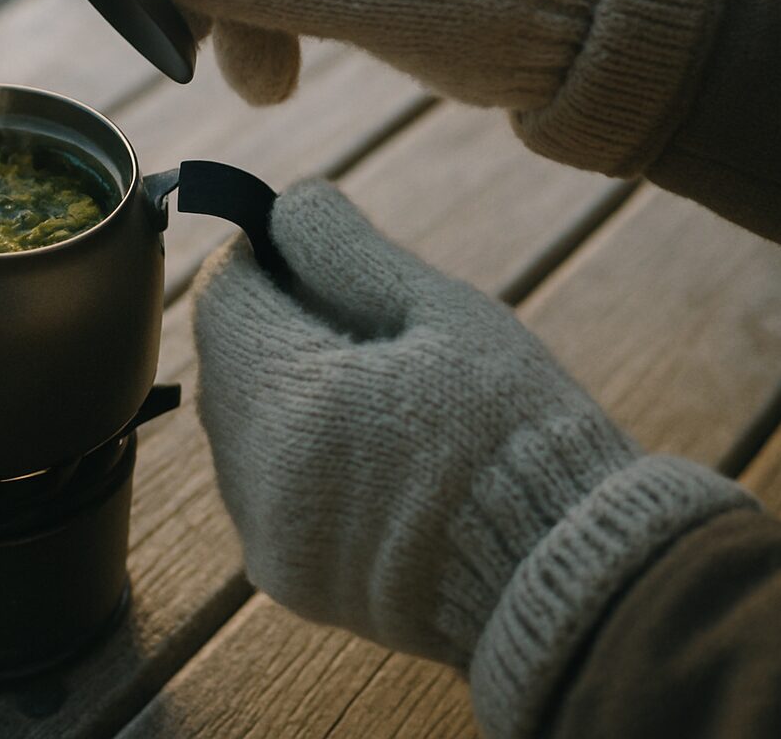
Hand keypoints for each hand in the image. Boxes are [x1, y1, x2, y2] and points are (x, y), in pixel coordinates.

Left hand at [191, 179, 751, 735]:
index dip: (260, 261)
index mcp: (295, 400)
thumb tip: (288, 203)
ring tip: (377, 399)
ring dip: (282, 394)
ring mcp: (266, 533)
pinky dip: (293, 460)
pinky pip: (258, 491)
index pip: (221, 297)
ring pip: (236, 427)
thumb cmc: (514, 432)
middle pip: (224, 362)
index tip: (309, 255)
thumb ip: (348, 250)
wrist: (558, 578)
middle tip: (363, 328)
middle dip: (275, 328)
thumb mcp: (446, 315)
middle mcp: (257, 475)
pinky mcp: (283, 575)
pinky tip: (368, 458)